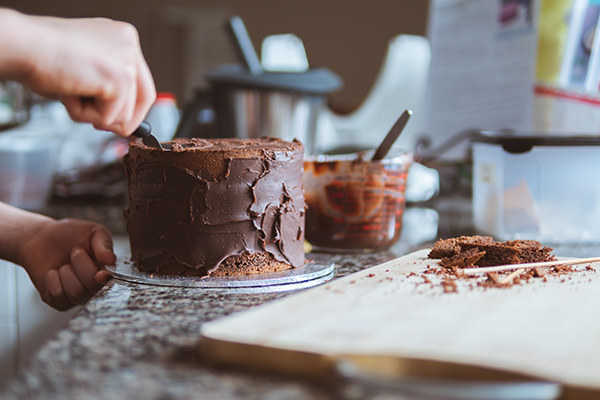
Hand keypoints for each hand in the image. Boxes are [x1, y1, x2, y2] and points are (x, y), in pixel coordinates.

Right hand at [0, 9, 155, 135]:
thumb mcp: (85, 71)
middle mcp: (129, 44)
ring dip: (92, 114)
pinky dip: (84, 114)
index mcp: (121, 38)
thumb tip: (125, 125)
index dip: (130, 108)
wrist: (22, 46)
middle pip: (144, 99)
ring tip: (70, 91)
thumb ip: (107, 89)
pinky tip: (69, 92)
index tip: (117, 122)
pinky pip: (108, 118)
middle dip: (122, 120)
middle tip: (98, 124)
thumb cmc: (41, 55)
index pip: (141, 82)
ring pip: (125, 114)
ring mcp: (127, 60)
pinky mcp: (121, 78)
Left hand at [18, 218, 115, 310]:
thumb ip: (104, 244)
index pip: (111, 280)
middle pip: (92, 286)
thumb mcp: (93, 231)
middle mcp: (94, 286)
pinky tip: (52, 273)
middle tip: (74, 251)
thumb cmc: (69, 234)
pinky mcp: (58, 301)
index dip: (105, 279)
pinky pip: (57, 297)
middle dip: (80, 264)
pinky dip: (52, 281)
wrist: (41, 238)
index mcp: (106, 270)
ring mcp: (77, 296)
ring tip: (64, 264)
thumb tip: (111, 259)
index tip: (100, 273)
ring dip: (66, 273)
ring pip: (76, 293)